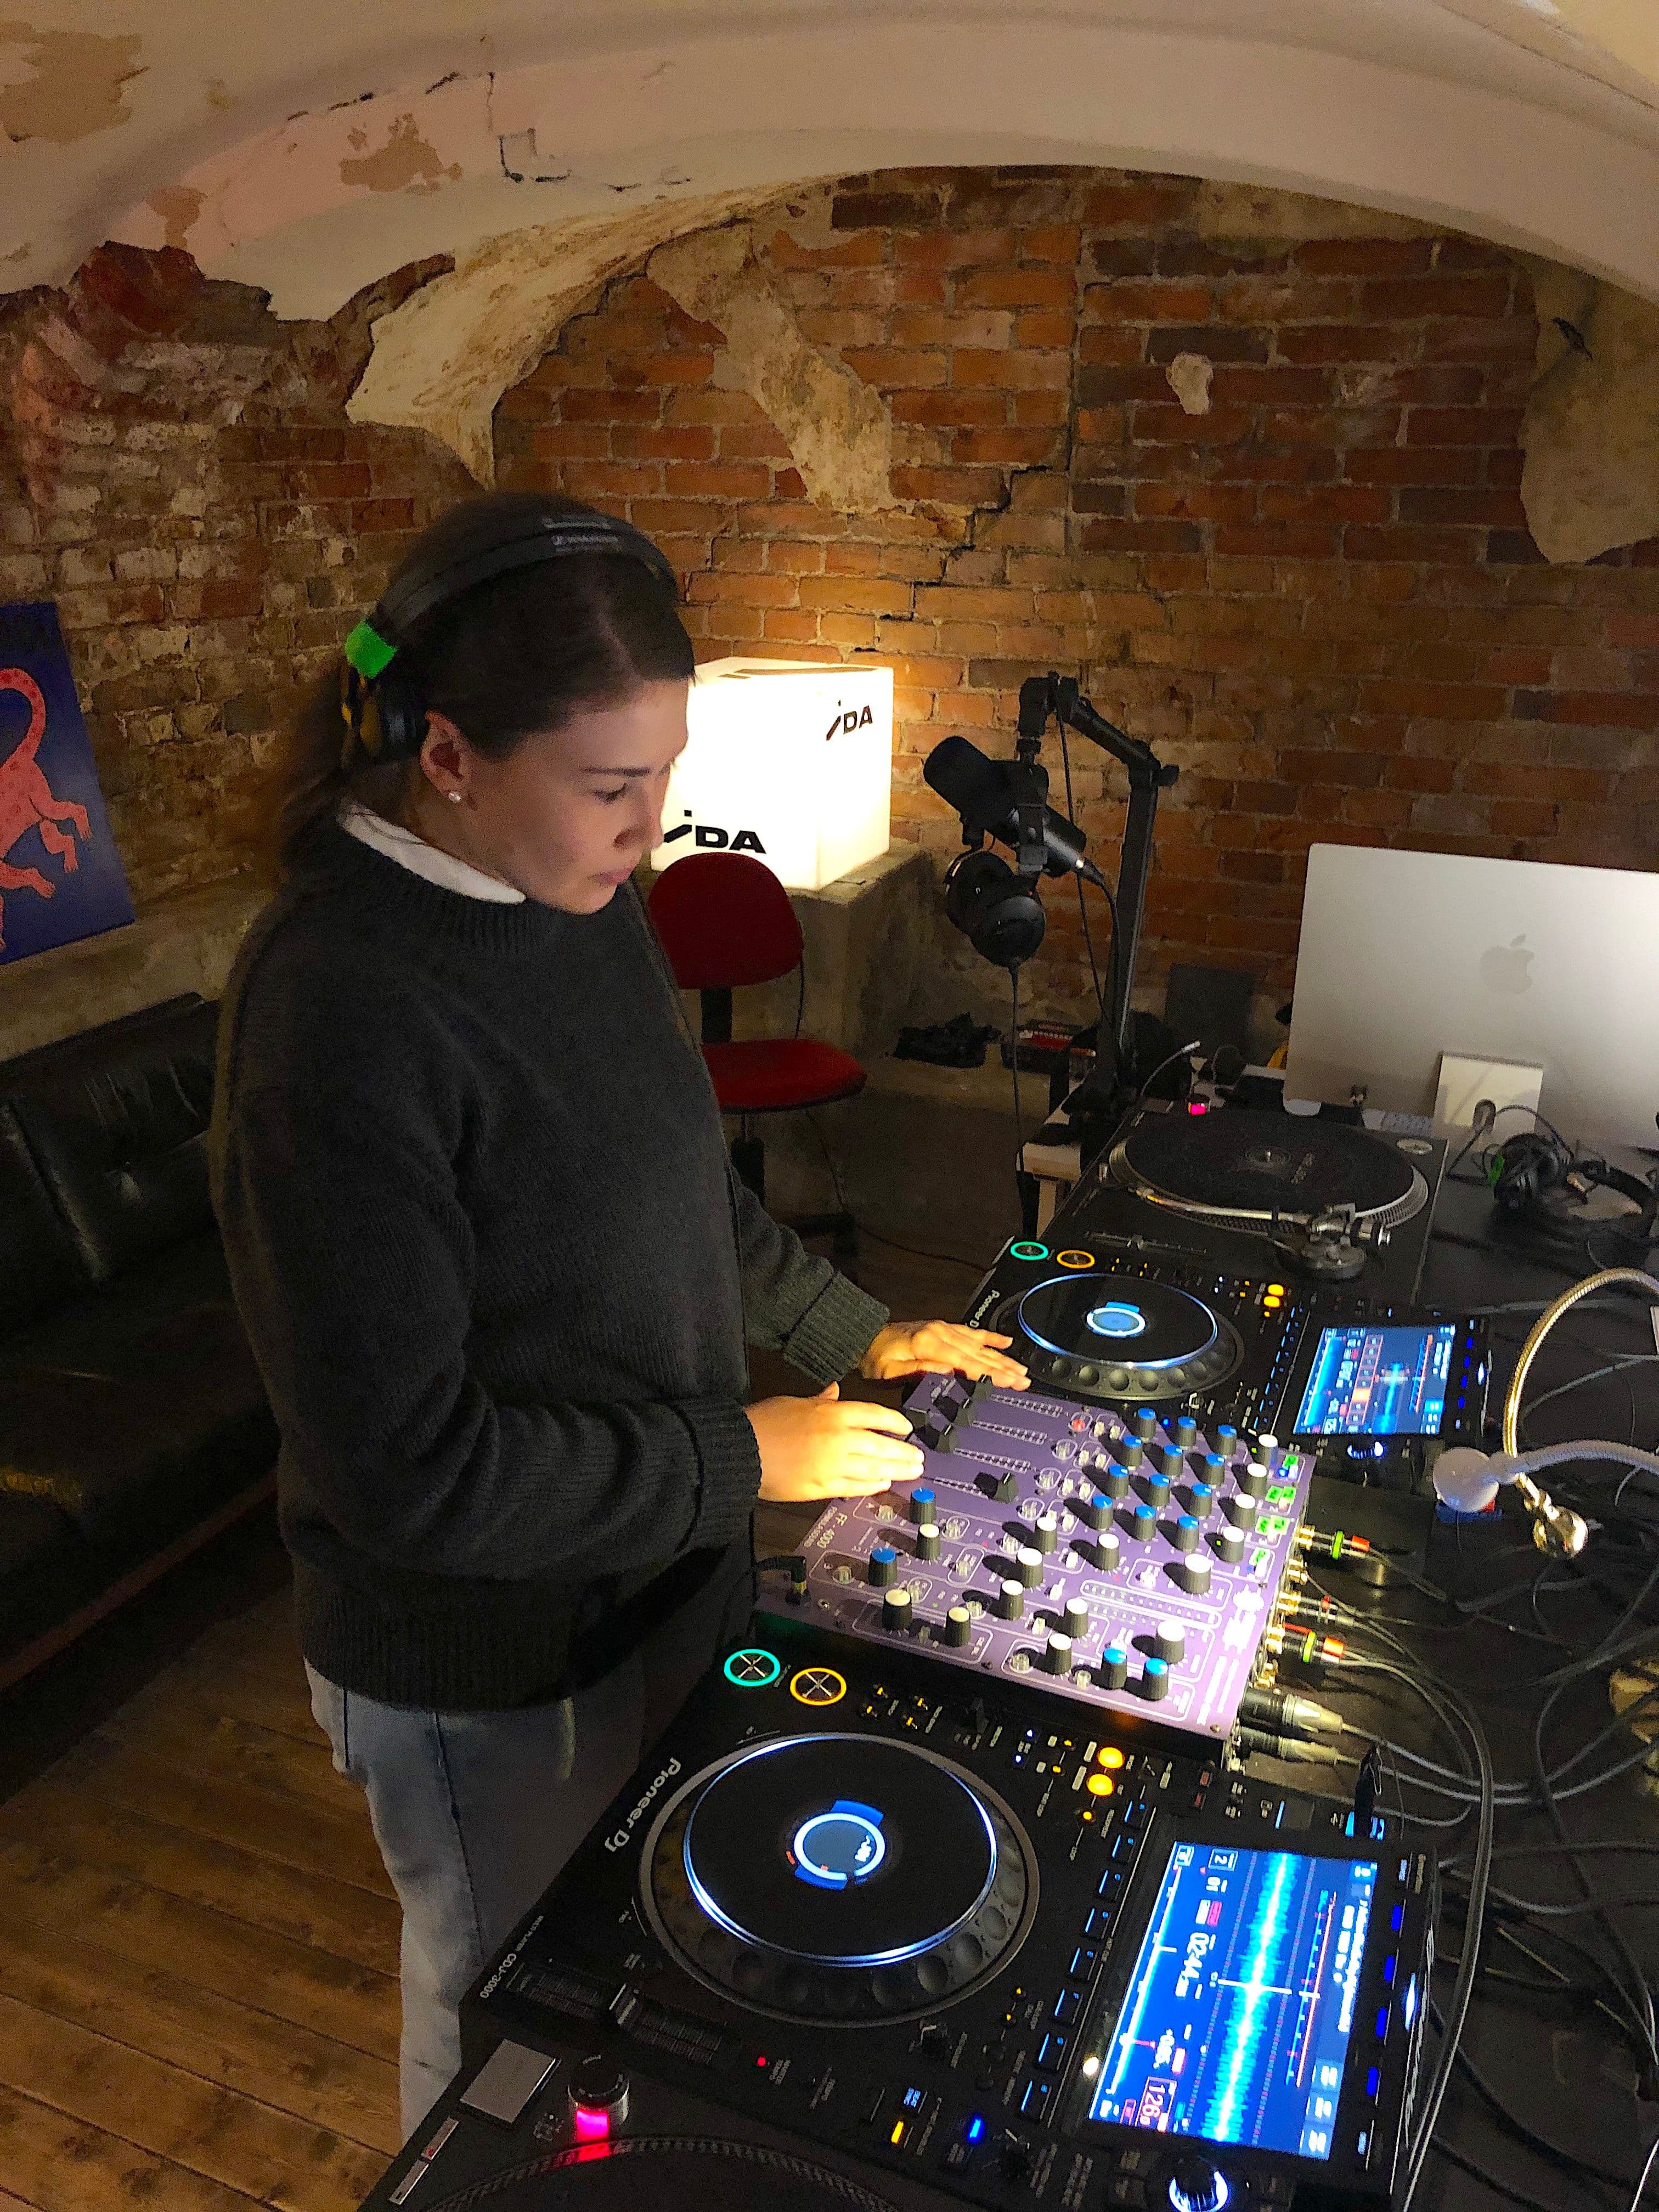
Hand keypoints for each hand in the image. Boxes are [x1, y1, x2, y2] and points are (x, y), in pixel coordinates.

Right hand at [746, 1382, 925, 1502]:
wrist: (741, 1450)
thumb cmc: (763, 1422)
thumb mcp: (794, 1402)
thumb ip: (820, 1400)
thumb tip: (834, 1391)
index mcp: (833, 1413)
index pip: (875, 1415)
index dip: (895, 1422)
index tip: (907, 1428)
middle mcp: (838, 1438)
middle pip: (881, 1445)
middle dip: (903, 1452)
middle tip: (918, 1457)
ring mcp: (832, 1465)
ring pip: (873, 1468)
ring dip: (895, 1470)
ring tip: (911, 1472)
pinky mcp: (821, 1487)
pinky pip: (854, 1488)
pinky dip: (871, 1486)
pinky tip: (882, 1484)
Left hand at [859, 1320, 1029, 1389]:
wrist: (864, 1337)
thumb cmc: (875, 1358)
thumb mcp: (892, 1371)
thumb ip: (921, 1372)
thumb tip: (949, 1374)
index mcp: (929, 1345)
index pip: (968, 1362)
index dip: (992, 1373)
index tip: (1011, 1381)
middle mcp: (940, 1334)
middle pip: (979, 1354)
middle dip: (1005, 1368)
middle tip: (1025, 1380)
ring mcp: (943, 1329)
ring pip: (979, 1344)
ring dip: (1002, 1356)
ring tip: (1021, 1368)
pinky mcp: (942, 1329)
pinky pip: (971, 1332)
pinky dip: (989, 1337)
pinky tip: (1005, 1341)